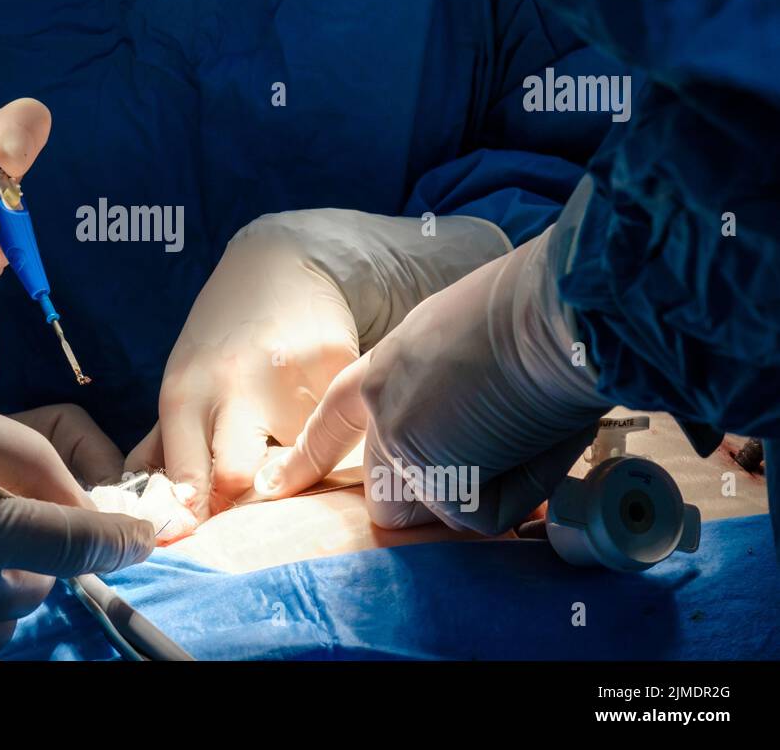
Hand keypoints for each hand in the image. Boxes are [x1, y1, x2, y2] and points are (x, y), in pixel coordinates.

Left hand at [127, 210, 509, 519]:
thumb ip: (164, 444)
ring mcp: (289, 379)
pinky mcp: (338, 368)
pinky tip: (322, 406)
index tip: (197, 536)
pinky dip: (333, 432)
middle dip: (246, 499)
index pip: (186, 478)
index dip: (192, 516)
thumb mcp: (180, 380)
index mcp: (184, 393)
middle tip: (254, 490)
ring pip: (300, 463)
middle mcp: (233, 387)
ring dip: (299, 465)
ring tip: (293, 439)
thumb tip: (141, 504)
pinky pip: (340, 429)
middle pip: (237, 479)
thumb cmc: (221, 336)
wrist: (280, 263)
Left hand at [258, 224, 611, 533]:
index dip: (311, 455)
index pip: (334, 417)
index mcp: (389, 366)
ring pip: (432, 512)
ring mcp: (394, 437)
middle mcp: (380, 402)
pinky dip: (511, 495)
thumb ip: (446, 402)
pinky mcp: (421, 466)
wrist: (552, 310)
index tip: (275, 484)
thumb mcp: (469, 350)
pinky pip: (476, 516)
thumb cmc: (538, 322)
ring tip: (518, 430)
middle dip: (441, 494)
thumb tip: (468, 461)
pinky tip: (527, 439)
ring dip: (479, 494)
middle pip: (386, 492)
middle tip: (499, 452)